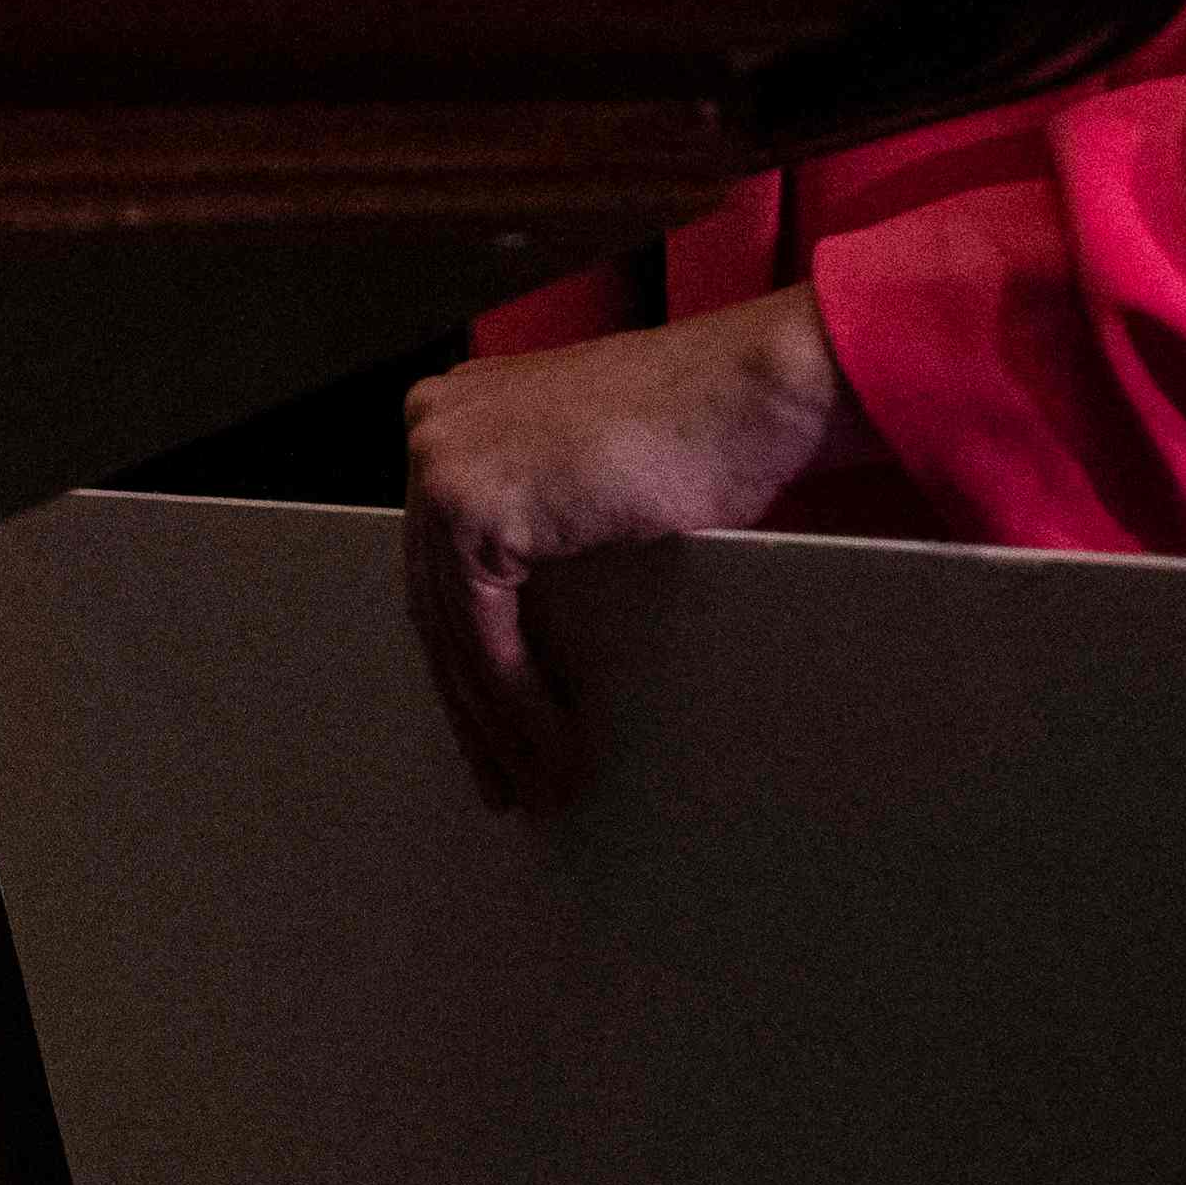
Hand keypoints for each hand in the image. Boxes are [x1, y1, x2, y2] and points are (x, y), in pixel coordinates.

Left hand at [397, 285, 856, 808]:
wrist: (754, 395)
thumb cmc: (705, 432)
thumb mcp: (591, 475)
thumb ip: (540, 516)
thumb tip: (523, 623)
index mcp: (452, 415)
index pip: (442, 560)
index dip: (462, 653)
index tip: (487, 729)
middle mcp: (431, 431)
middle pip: (438, 599)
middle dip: (470, 703)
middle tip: (503, 782)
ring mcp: (442, 465)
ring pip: (454, 628)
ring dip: (497, 723)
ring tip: (538, 789)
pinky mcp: (472, 507)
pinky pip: (484, 635)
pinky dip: (517, 702)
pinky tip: (553, 753)